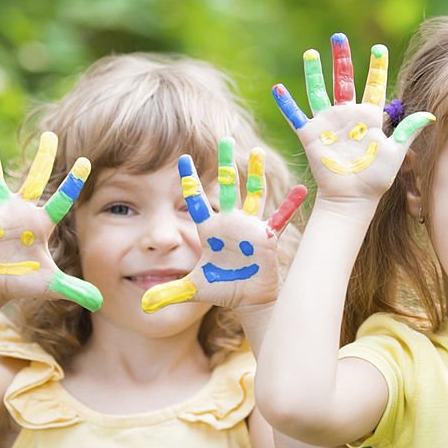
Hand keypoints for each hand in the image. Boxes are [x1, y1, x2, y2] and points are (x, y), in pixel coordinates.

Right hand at [0, 131, 102, 310]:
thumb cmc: (25, 280)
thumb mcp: (52, 286)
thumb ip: (75, 290)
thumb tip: (100, 301)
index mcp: (43, 222)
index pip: (62, 198)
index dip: (73, 182)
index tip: (86, 161)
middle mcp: (23, 211)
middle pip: (36, 179)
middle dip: (43, 158)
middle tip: (50, 133)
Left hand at [141, 138, 306, 312]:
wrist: (247, 298)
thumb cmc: (222, 288)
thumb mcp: (193, 290)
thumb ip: (170, 294)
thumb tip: (145, 307)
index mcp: (209, 230)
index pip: (196, 200)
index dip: (190, 180)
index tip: (182, 157)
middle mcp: (230, 222)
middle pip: (227, 186)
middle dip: (225, 164)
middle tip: (224, 139)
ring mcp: (250, 227)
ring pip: (252, 194)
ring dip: (255, 174)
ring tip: (257, 150)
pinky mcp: (267, 236)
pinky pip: (280, 217)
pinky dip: (290, 204)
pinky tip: (301, 189)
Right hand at [271, 33, 434, 202]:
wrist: (353, 198)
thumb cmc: (376, 178)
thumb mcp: (397, 152)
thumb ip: (409, 130)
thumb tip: (431, 114)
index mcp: (369, 117)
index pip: (374, 85)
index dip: (377, 67)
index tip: (379, 48)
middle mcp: (348, 115)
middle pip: (343, 80)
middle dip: (342, 58)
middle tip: (339, 37)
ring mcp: (328, 124)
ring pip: (319, 91)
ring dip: (315, 73)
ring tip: (312, 53)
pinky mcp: (311, 136)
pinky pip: (296, 116)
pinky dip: (286, 104)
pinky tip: (277, 88)